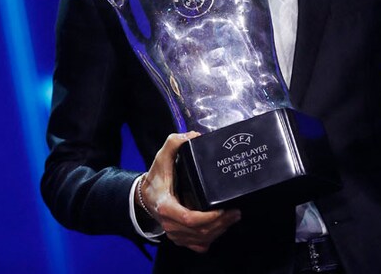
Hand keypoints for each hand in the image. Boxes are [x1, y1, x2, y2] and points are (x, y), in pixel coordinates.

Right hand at [139, 132, 241, 252]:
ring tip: (233, 218)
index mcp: (166, 207)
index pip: (189, 219)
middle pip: (199, 231)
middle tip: (236, 212)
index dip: (208, 218)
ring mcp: (175, 234)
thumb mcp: (160, 158)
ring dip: (220, 231)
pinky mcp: (180, 239)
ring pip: (201, 240)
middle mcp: (170, 225)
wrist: (144, 197)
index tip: (223, 210)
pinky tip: (221, 228)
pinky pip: (198, 245)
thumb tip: (193, 135)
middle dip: (221, 224)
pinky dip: (211, 238)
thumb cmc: (155, 178)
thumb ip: (173, 144)